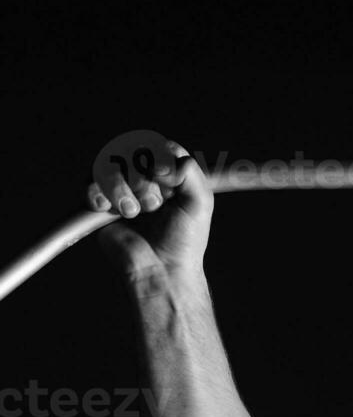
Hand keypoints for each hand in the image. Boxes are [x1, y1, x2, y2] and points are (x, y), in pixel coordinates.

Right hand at [87, 136, 213, 289]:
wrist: (161, 270)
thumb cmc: (184, 240)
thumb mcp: (200, 203)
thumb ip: (190, 173)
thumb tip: (162, 163)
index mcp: (169, 174)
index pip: (159, 146)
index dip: (158, 158)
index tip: (164, 179)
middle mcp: (145, 178)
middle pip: (131, 152)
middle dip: (141, 180)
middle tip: (153, 206)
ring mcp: (122, 189)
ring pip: (108, 165)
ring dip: (120, 188)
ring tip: (131, 212)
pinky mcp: (101, 203)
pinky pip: (89, 183)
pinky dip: (97, 193)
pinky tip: (107, 209)